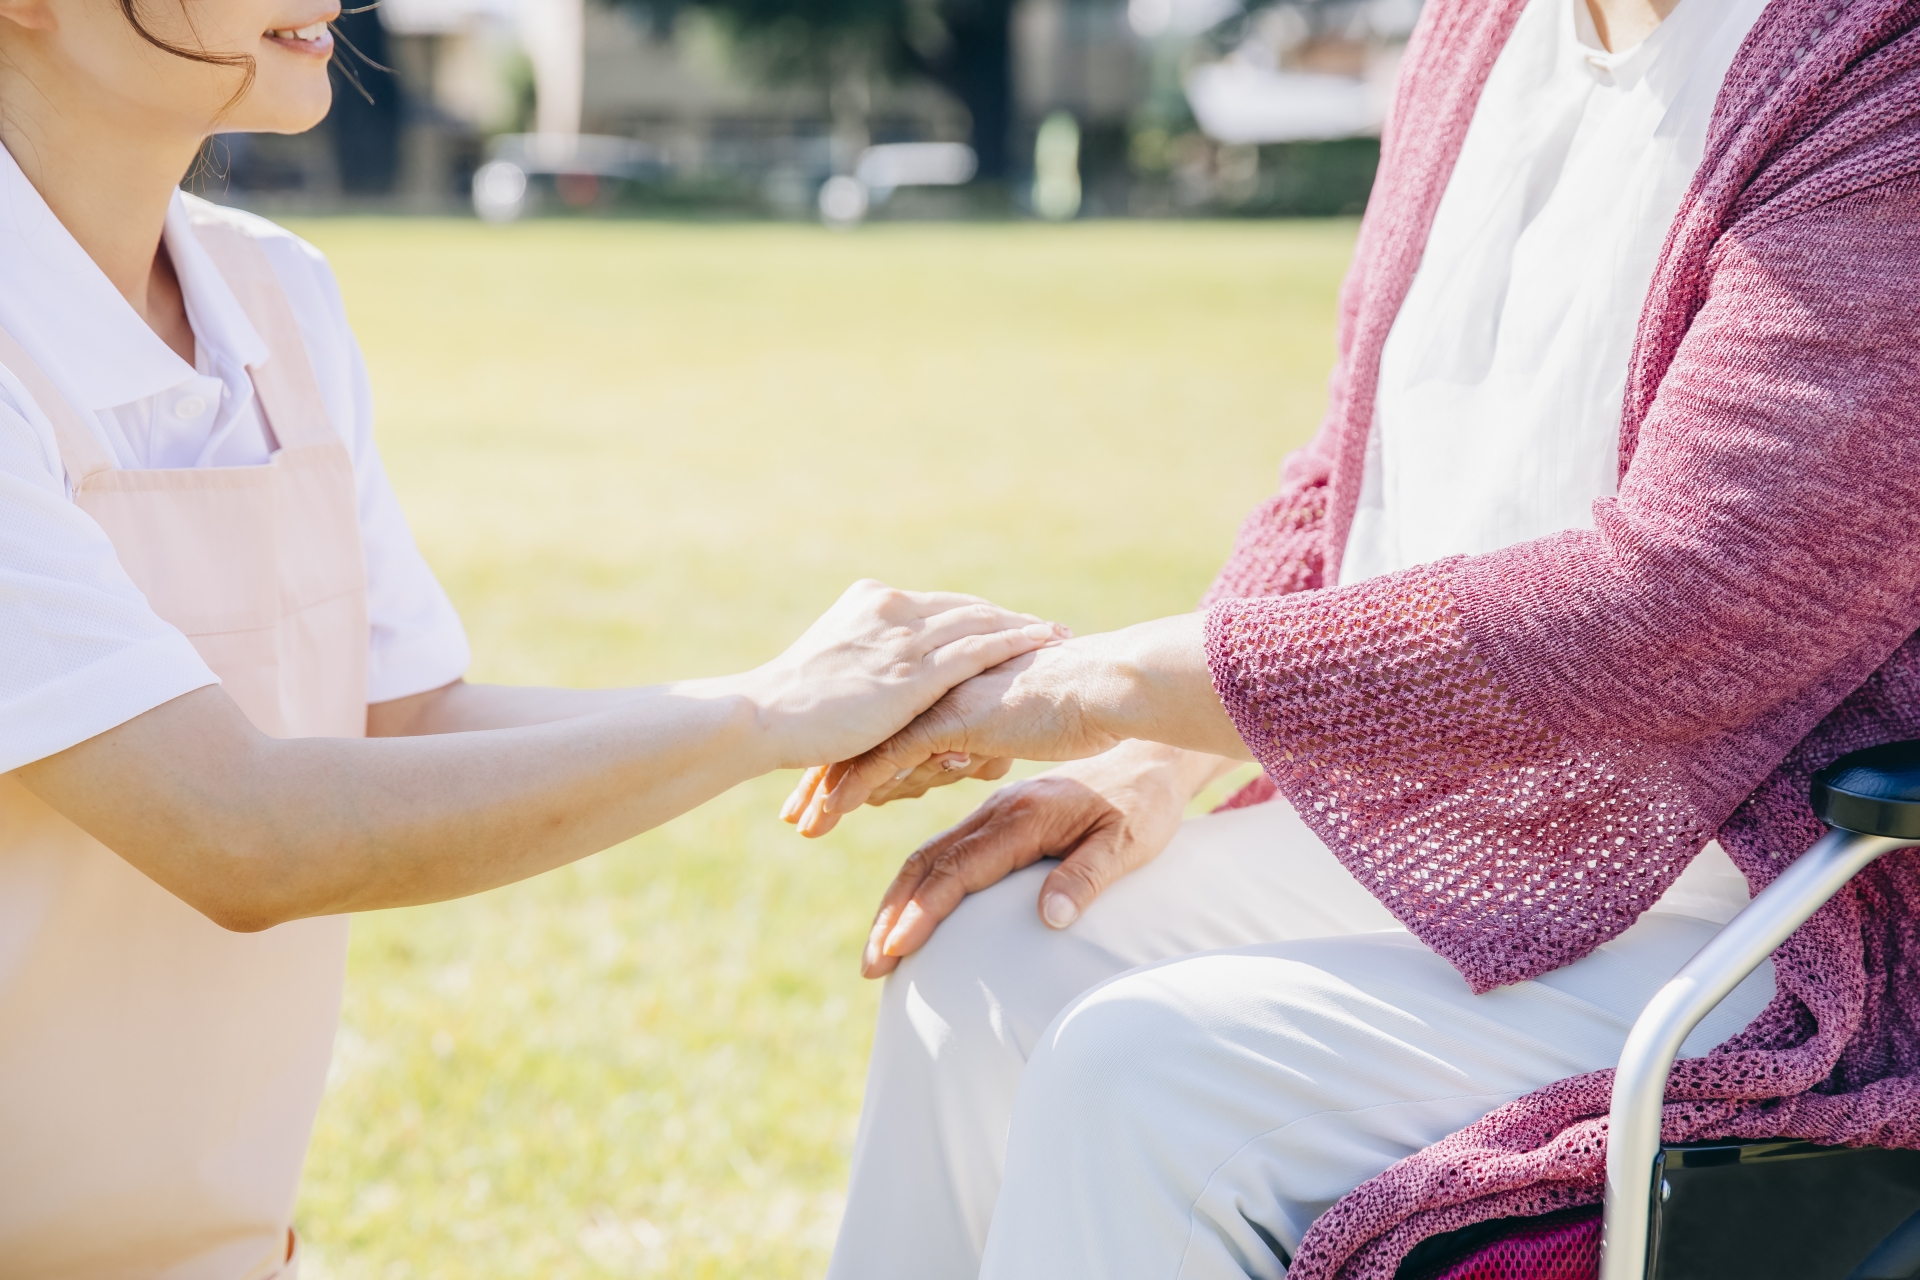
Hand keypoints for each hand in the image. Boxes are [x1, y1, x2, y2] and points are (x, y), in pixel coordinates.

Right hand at [742, 579, 1067, 770]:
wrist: (764, 716)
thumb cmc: (789, 709)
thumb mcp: (830, 669)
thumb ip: (863, 664)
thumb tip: (880, 685)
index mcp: (870, 602)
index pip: (940, 606)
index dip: (978, 615)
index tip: (1010, 621)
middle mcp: (891, 608)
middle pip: (967, 609)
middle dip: (1009, 619)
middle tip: (1050, 628)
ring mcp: (903, 637)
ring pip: (980, 623)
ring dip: (1024, 628)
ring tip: (1060, 636)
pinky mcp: (913, 672)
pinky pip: (978, 649)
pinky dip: (1015, 643)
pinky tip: (1043, 645)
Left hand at [786, 641, 1120, 836]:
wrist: (1108, 688)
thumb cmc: (1078, 709)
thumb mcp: (1014, 728)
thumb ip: (981, 737)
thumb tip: (964, 752)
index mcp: (944, 688)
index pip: (882, 722)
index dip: (849, 756)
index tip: (818, 788)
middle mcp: (932, 691)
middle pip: (863, 733)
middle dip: (824, 774)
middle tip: (793, 813)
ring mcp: (938, 701)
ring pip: (868, 745)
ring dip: (830, 787)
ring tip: (803, 823)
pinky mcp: (951, 718)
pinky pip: (891, 755)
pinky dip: (856, 783)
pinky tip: (830, 810)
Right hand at [852, 742, 1236, 976]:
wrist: (1150, 757)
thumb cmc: (1143, 805)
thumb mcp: (1129, 842)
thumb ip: (1087, 876)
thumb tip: (1050, 920)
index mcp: (1025, 816)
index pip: (959, 868)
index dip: (923, 911)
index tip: (897, 948)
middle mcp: (999, 810)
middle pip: (929, 862)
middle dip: (894, 914)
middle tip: (872, 966)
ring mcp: (994, 811)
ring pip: (929, 854)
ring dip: (898, 901)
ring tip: (879, 950)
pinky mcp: (997, 816)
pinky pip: (945, 849)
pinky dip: (918, 883)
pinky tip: (909, 912)